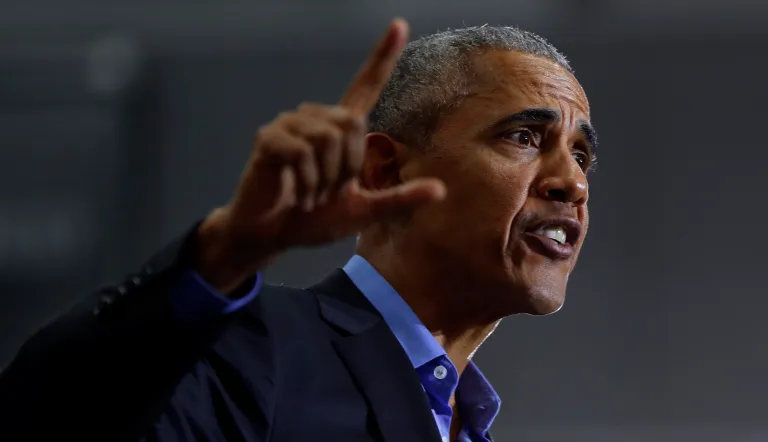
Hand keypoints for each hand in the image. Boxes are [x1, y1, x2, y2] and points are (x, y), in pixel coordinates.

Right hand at [196, 19, 446, 291]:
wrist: (272, 236)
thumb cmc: (314, 218)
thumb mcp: (364, 210)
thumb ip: (399, 198)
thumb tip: (442, 190)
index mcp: (340, 129)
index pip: (365, 86)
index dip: (382, 57)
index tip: (399, 24)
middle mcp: (316, 118)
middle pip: (351, 123)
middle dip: (346, 167)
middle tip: (328, 191)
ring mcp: (290, 125)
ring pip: (327, 139)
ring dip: (324, 179)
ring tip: (311, 193)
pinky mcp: (269, 139)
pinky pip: (301, 152)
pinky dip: (306, 182)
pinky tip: (297, 194)